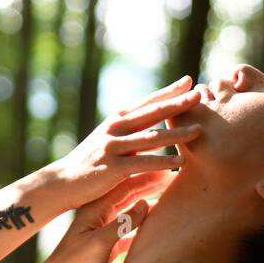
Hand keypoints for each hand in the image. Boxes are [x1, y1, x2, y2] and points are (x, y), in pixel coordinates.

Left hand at [43, 173, 169, 262]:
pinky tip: (155, 224)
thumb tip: (145, 203)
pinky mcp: (106, 245)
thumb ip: (123, 223)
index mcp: (96, 209)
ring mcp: (103, 230)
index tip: (166, 170)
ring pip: (130, 212)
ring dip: (148, 204)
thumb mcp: (100, 242)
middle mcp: (100, 215)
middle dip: (149, 185)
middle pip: (129, 195)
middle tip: (172, 177)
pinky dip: (143, 225)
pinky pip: (129, 231)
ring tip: (167, 195)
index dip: (146, 177)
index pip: (125, 186)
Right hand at [51, 76, 201, 209]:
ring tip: (199, 130)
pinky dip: (163, 162)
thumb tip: (155, 132)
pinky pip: (142, 163)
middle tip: (201, 96)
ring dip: (176, 134)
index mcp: (117, 119)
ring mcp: (113, 147)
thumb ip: (130, 134)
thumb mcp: (109, 140)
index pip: (148, 102)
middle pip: (152, 113)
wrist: (62, 181)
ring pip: (151, 138)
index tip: (190, 81)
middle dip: (178, 104)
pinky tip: (180, 162)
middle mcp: (115, 128)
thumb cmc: (90, 162)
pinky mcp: (112, 167)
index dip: (169, 91)